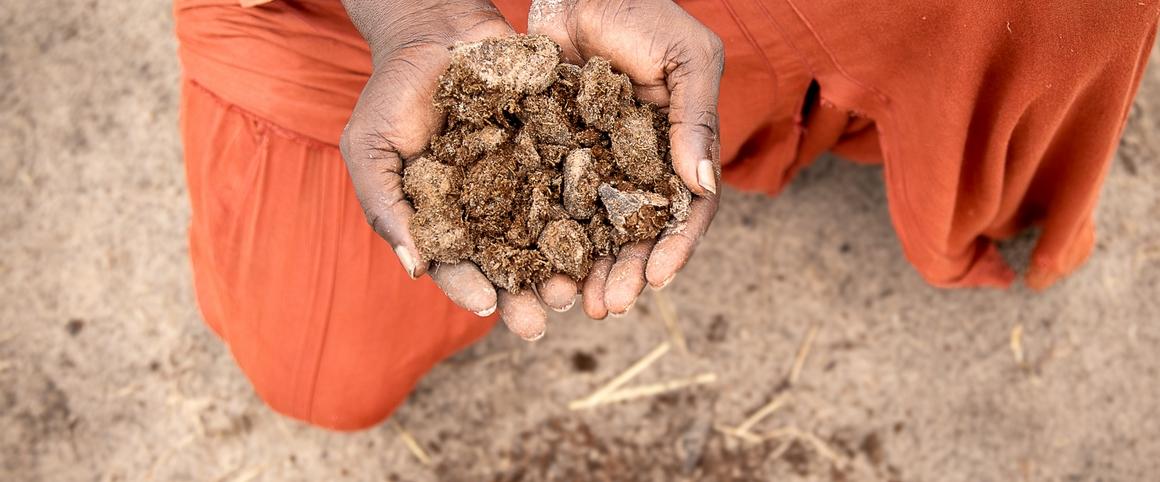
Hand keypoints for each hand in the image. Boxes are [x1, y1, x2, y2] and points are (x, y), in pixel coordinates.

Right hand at [339, 0, 578, 339]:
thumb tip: (415, 268)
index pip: (460, 266)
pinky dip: (592, 209)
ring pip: (553, 232)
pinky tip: (605, 233)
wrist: (438, 30)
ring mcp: (529, 179)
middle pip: (515, 262)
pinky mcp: (560, 146)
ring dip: (566, 264)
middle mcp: (493, 208)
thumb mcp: (370, 148)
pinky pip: (579, 181)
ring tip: (577, 285)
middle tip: (549, 313)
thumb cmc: (393, 93)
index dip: (472, 288)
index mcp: (449, 220)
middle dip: (530, 292)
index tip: (489, 306)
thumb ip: (386, 206)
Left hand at [529, 0, 723, 317]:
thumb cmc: (642, 12)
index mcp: (680, 149)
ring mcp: (595, 163)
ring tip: (572, 300)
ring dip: (588, 269)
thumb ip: (695, 119)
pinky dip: (547, 237)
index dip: (675, 247)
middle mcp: (639, 166)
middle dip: (625, 273)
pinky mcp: (552, 155)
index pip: (686, 211)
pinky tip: (534, 265)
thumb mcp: (686, 58)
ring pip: (593, 230)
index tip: (656, 277)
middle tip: (607, 306)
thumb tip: (704, 185)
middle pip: (637, 234)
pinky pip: (551, 203)